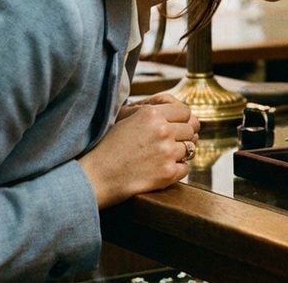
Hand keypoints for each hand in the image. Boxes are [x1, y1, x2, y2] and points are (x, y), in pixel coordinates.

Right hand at [79, 95, 198, 206]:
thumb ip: (153, 112)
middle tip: (169, 144)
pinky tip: (162, 169)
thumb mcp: (128, 118)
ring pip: (190, 149)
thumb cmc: (109, 147)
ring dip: (180, 153)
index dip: (183, 120)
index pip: (185, 112)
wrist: (96, 176)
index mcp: (152, 114)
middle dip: (182, 136)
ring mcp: (167, 152)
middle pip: (190, 130)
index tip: (178, 127)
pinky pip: (185, 168)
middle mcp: (163, 130)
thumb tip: (184, 114)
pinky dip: (177, 170)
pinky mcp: (168, 173)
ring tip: (164, 157)